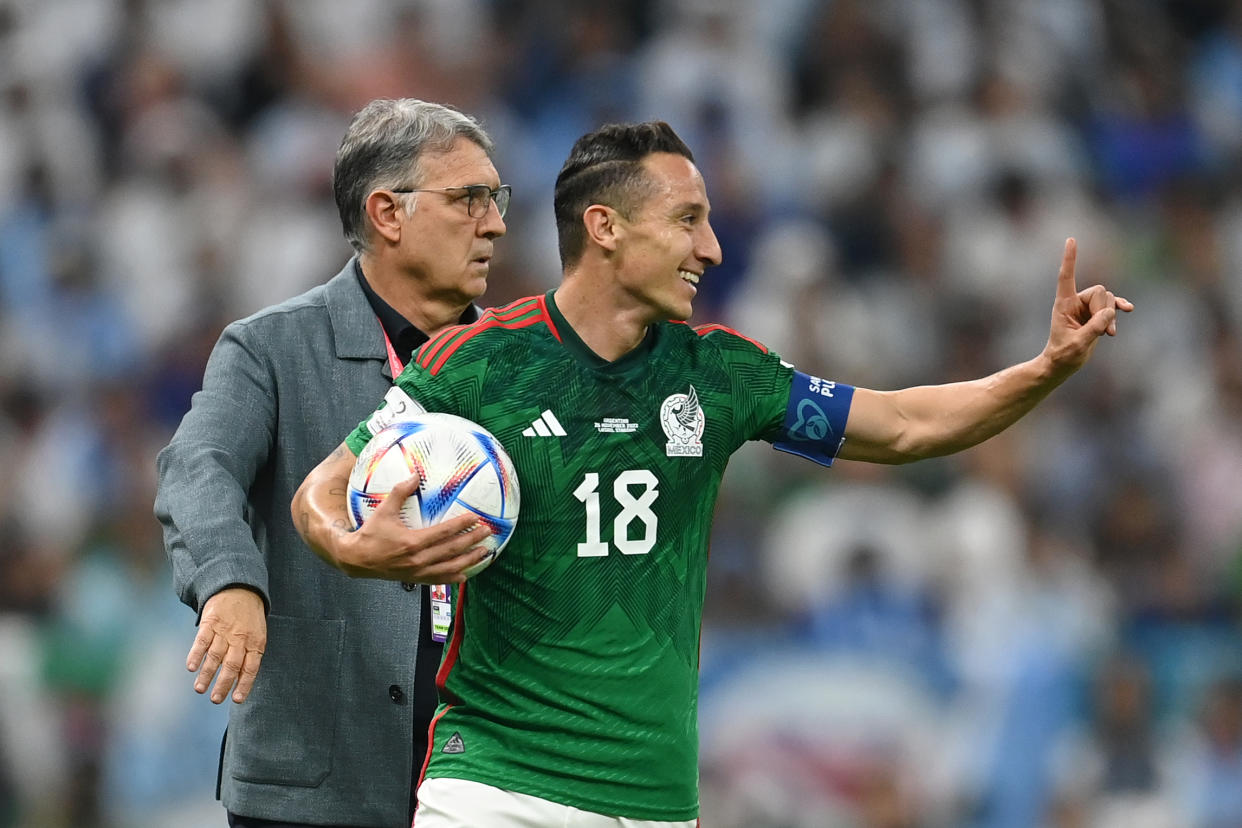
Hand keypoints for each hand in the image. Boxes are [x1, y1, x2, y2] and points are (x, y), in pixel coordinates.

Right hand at [188, 587, 266, 703]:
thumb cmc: (249, 618)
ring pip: (215, 655)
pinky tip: (191, 667)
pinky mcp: (210, 622)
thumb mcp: (257, 635)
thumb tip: (240, 682)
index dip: (244, 684)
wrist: (240, 588)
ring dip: (207, 673)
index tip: (236, 700)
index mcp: (255, 642)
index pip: (251, 668)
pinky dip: (196, 654)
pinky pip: (202, 641)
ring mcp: (225, 630)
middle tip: (215, 700)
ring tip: (200, 689)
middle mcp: (240, 638)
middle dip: (223, 684)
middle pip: (232, 664)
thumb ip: (249, 656)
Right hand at [332, 474, 492, 581]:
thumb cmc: (370, 534)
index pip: (443, 532)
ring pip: (449, 568)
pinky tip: (466, 575)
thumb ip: (399, 492)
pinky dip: (453, 578)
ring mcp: (418, 572)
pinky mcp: (415, 579)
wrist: (357, 560)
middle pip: (451, 550)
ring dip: (469, 560)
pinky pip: (439, 580)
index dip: (461, 525)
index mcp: (412, 542)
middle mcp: (418, 559)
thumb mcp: (383, 511)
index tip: (475, 518)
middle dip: (472, 541)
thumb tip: (415, 475)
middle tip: (487, 532)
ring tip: (484, 553)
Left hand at [1042, 238, 1133, 374]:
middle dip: (1105, 309)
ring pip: (1108, 299)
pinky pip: (1112, 305)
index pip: (1066, 277)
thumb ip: (1094, 328)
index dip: (1070, 259)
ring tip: (1109, 334)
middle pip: (1099, 292)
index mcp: (1063, 304)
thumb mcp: (1078, 343)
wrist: (1063, 364)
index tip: (1071, 239)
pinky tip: (1129, 309)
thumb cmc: (1063, 355)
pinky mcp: (1096, 315)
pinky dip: (1119, 308)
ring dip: (1112, 315)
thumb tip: (1110, 312)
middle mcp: (1075, 302)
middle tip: (1104, 330)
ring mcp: (1087, 308)